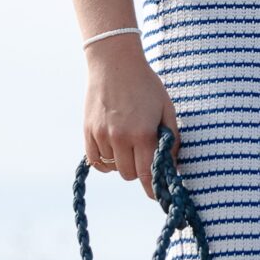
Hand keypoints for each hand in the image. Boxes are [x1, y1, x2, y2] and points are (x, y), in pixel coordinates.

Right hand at [84, 34, 180, 200]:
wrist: (114, 62)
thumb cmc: (146, 85)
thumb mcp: (166, 108)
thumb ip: (171, 139)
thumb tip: (172, 165)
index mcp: (142, 133)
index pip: (147, 175)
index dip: (153, 190)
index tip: (157, 197)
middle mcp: (119, 138)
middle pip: (129, 175)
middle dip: (139, 171)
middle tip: (144, 156)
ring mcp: (101, 135)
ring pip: (112, 168)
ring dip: (122, 163)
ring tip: (129, 143)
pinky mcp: (88, 131)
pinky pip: (95, 161)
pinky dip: (105, 161)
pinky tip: (114, 148)